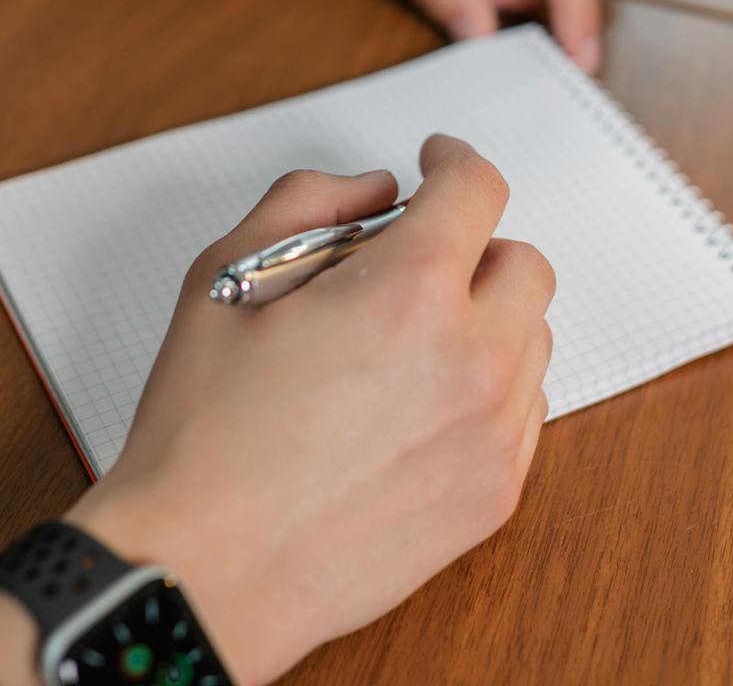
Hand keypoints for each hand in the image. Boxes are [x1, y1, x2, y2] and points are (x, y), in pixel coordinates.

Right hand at [62, 137, 555, 682]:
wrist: (201, 571)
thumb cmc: (202, 435)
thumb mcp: (225, 278)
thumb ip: (307, 204)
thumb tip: (374, 192)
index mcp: (408, 292)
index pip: (477, 190)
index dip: (453, 161)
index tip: (437, 164)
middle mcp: (472, 360)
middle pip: (523, 264)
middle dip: (472, 248)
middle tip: (409, 265)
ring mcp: (493, 435)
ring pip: (531, 340)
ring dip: (484, 321)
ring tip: (402, 347)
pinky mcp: (494, 497)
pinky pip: (524, 415)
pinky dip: (486, 391)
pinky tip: (415, 407)